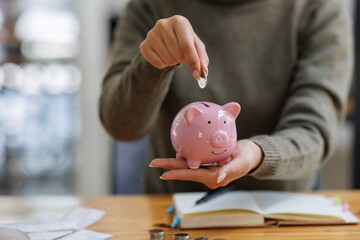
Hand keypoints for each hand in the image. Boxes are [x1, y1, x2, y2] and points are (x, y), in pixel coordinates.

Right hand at [140, 15, 208, 79]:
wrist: (166, 38)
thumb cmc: (184, 41)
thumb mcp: (196, 46)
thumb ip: (201, 58)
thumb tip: (203, 72)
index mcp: (179, 21)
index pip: (187, 46)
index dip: (194, 62)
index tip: (198, 75)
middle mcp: (163, 25)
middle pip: (178, 54)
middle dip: (183, 60)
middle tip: (182, 55)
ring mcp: (151, 34)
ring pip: (168, 60)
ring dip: (173, 62)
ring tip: (173, 54)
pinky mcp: (144, 45)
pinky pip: (158, 64)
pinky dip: (164, 64)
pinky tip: (164, 55)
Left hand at [149, 139, 263, 188]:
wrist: (252, 154)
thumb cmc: (248, 158)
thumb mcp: (242, 163)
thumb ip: (230, 171)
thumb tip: (218, 179)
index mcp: (215, 178)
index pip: (193, 175)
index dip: (178, 174)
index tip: (164, 174)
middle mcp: (208, 176)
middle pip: (185, 171)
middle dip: (168, 168)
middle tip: (153, 163)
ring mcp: (206, 170)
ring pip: (186, 166)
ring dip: (172, 163)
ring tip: (157, 161)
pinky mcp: (206, 164)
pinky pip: (192, 161)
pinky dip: (183, 156)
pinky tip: (174, 151)